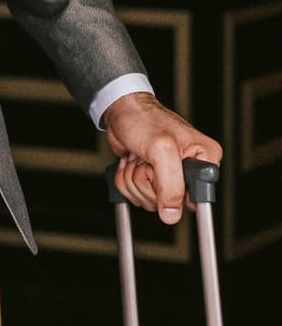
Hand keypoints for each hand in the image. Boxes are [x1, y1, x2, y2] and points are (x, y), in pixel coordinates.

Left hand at [103, 92, 222, 224]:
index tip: (160, 175)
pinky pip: (136, 195)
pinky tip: (132, 162)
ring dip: (134, 180)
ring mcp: (169, 175)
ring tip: (139, 158)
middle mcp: (190, 170)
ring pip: (149, 200)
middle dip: (147, 182)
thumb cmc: (143, 119)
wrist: (121, 111)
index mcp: (204, 160)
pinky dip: (126, 180)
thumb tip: (172, 215)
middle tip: (146, 160)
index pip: (198, 199)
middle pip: (169, 202)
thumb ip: (170, 184)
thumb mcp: (161, 149)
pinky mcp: (151, 178)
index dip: (174, 193)